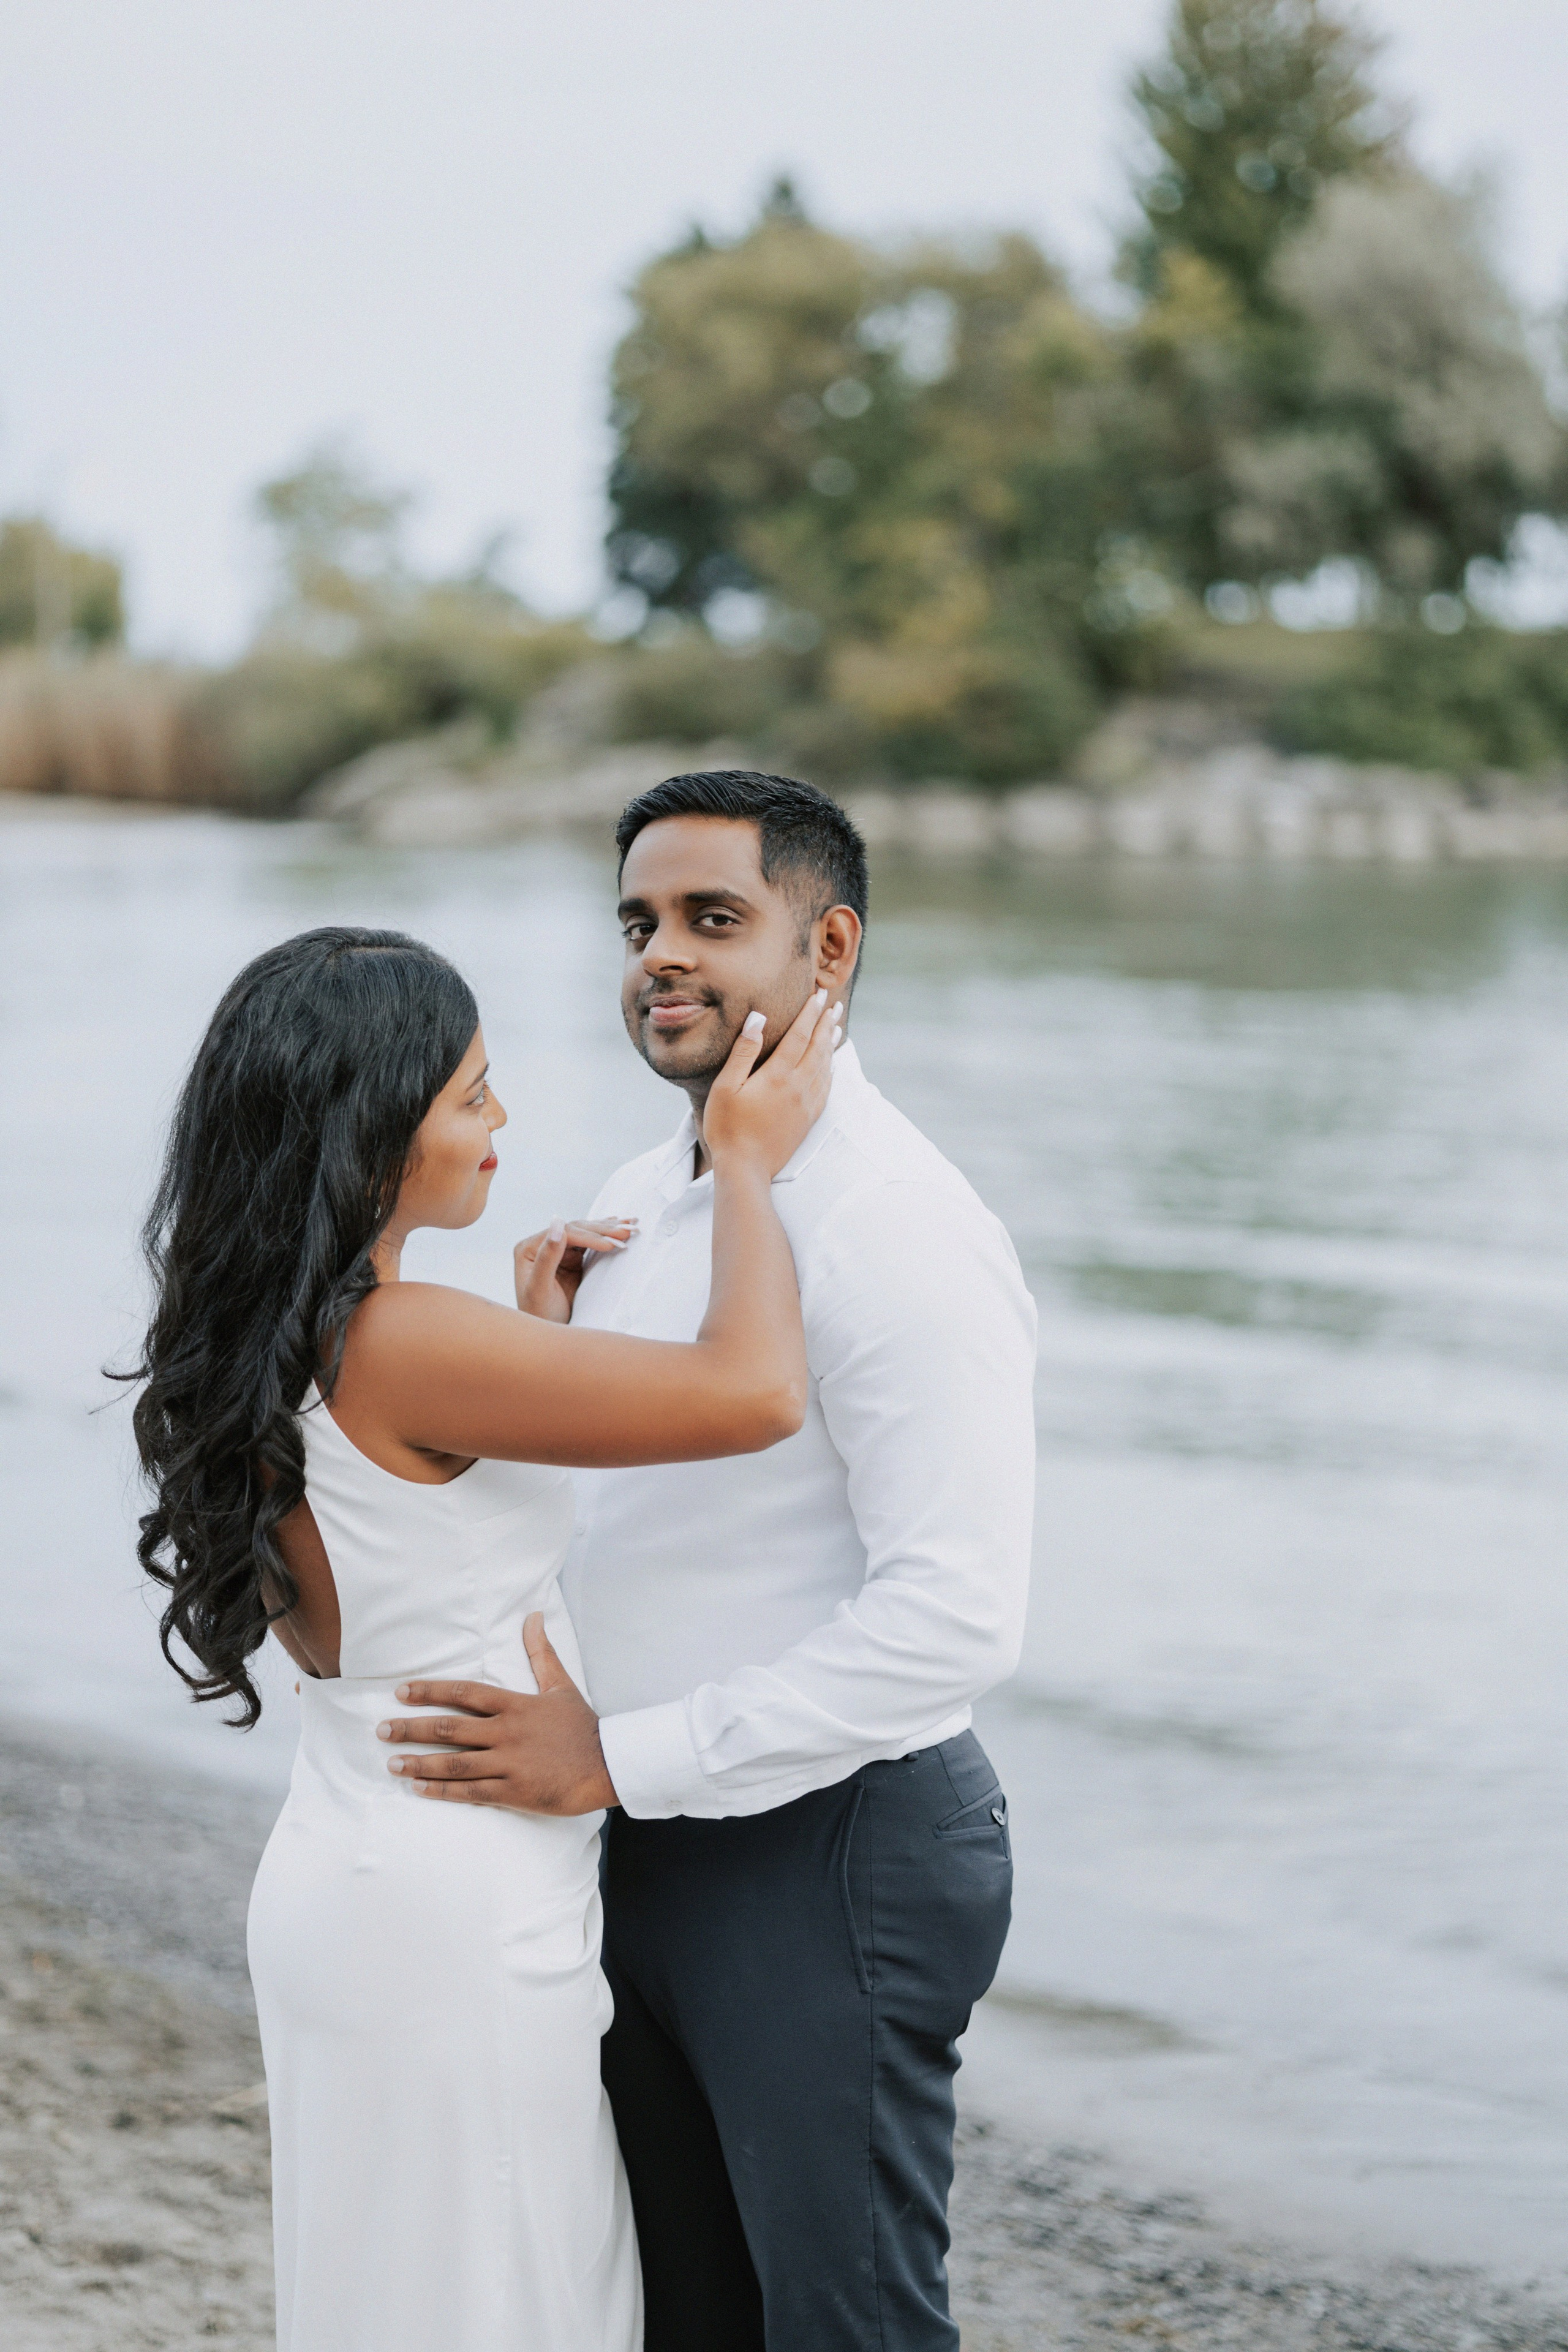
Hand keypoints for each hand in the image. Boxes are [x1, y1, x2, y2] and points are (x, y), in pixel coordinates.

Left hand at [375, 1615, 617, 1815]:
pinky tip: (419, 1789)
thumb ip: (541, 1652)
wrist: (609, 1765)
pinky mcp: (515, 1792)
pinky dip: (443, 1791)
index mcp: (516, 1705)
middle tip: (382, 1730)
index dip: (430, 1691)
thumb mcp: (561, 1685)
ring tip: (392, 1763)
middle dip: (412, 1728)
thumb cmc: (582, 1726)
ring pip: (455, 1763)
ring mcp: (509, 1764)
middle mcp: (507, 1733)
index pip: (464, 1693)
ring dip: (420, 1763)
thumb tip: (534, 1615)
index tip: (401, 1692)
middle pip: (450, 1728)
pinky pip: (471, 1792)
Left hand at [514, 1216, 636, 1321]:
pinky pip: (590, 1244)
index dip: (590, 1236)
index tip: (612, 1244)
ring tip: (631, 1225)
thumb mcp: (541, 1289)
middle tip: (628, 1231)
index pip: (564, 1234)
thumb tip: (558, 1222)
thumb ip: (547, 1257)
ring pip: (585, 1233)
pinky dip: (606, 1237)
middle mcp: (541, 1246)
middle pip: (576, 1230)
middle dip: (603, 1230)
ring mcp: (557, 1252)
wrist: (547, 1339)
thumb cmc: (539, 1317)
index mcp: (528, 1249)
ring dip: (608, 1229)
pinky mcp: (570, 1261)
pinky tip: (618, 1229)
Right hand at [703, 989, 840, 1178]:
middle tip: (835, 1004)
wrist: (747, 1168)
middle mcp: (798, 1087)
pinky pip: (826, 1088)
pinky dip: (831, 1071)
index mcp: (778, 1075)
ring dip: (831, 1044)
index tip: (819, 995)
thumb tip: (758, 1018)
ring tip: (837, 1027)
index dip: (810, 1013)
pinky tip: (832, 1065)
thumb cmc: (727, 1127)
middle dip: (826, 1023)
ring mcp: (806, 1104)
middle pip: (818, 1047)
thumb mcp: (726, 1086)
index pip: (800, 1035)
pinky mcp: (808, 1119)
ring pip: (825, 1067)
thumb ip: (744, 1051)